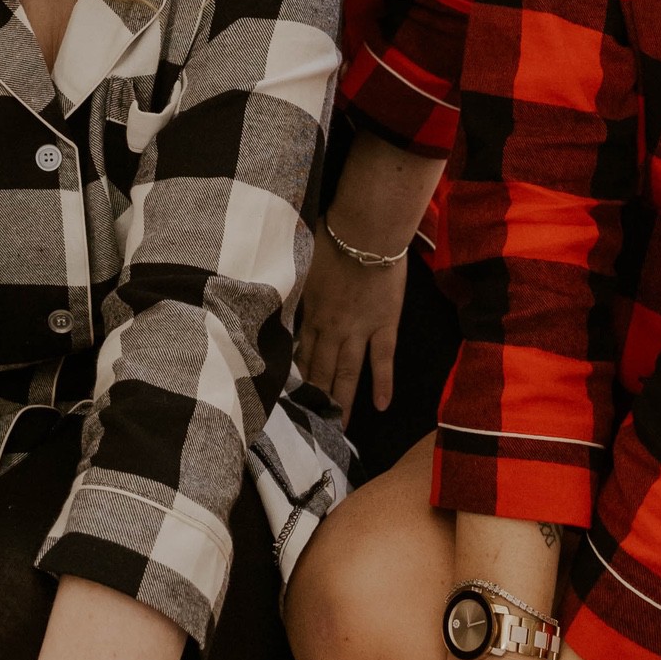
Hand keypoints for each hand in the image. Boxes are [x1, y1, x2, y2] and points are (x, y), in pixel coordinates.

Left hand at [298, 224, 405, 416]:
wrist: (366, 231)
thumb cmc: (331, 237)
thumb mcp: (300, 263)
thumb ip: (293, 283)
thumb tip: (274, 290)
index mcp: (310, 312)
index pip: (299, 353)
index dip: (295, 377)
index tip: (289, 399)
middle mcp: (331, 328)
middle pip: (321, 369)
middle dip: (315, 398)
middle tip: (312, 424)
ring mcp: (359, 329)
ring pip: (347, 372)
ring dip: (342, 400)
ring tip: (340, 427)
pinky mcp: (385, 325)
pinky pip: (383, 360)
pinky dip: (383, 383)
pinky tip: (381, 406)